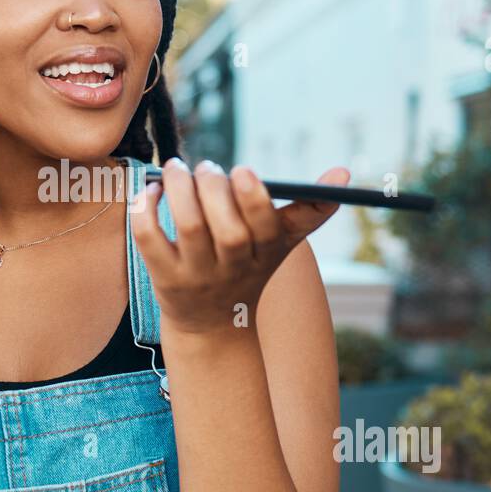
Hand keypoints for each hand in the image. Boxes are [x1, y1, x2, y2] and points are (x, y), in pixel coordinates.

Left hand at [129, 158, 348, 336]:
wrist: (213, 323)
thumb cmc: (249, 267)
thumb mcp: (281, 244)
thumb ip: (310, 209)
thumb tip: (344, 173)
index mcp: (265, 254)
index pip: (266, 228)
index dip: (254, 199)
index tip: (242, 170)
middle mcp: (233, 267)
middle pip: (227, 230)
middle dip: (215, 190)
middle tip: (207, 168)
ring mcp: (197, 275)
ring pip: (188, 228)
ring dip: (180, 191)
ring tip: (177, 169)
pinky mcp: (164, 278)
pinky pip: (149, 241)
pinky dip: (146, 211)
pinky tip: (151, 191)